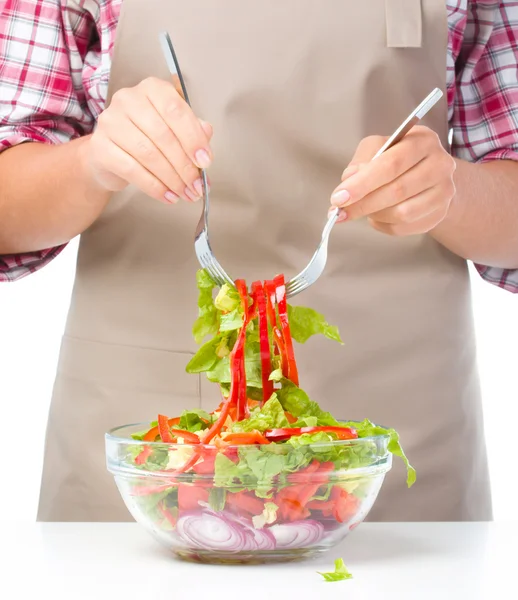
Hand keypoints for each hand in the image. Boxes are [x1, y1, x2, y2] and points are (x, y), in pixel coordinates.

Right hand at [84, 77, 212, 203]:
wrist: (110, 155)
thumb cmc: (146, 138)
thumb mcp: (174, 130)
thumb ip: (193, 133)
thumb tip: (206, 146)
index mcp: (152, 89)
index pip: (175, 110)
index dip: (193, 138)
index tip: (205, 161)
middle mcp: (129, 100)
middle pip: (163, 135)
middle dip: (185, 166)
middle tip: (197, 186)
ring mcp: (111, 122)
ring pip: (149, 154)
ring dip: (172, 179)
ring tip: (185, 193)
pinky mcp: (101, 147)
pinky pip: (133, 170)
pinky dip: (155, 187)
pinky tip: (168, 196)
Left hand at [329, 126, 455, 235]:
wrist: (428, 176)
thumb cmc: (397, 160)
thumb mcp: (376, 148)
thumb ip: (360, 163)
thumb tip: (348, 183)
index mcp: (422, 141)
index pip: (390, 164)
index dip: (362, 184)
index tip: (339, 198)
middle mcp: (440, 164)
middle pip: (397, 191)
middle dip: (363, 204)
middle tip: (340, 212)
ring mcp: (444, 191)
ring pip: (402, 213)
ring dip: (375, 215)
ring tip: (363, 210)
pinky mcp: (439, 214)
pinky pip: (405, 227)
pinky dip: (384, 225)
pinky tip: (377, 217)